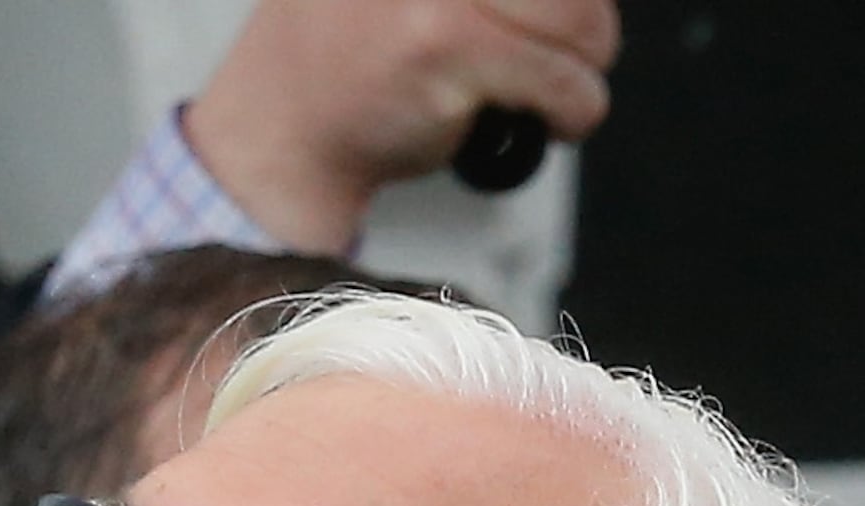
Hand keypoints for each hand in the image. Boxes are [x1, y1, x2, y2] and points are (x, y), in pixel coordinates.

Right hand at [184, 0, 619, 250]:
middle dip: (587, 24)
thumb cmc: (341, 58)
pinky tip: (550, 122)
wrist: (277, 134)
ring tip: (557, 88)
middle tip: (576, 53)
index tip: (559, 22)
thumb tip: (571, 0)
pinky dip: (573, 111)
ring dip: (584, 64)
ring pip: (579, 19)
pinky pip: (560, 81)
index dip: (562, 3)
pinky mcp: (446, 49)